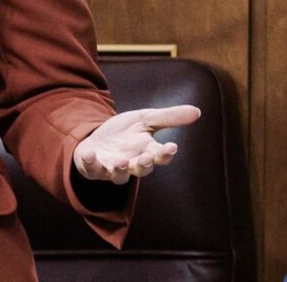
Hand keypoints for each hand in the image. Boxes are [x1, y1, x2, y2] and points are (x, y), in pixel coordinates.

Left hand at [73, 104, 200, 184]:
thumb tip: (197, 111)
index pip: (160, 156)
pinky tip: (90, 154)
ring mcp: (112, 168)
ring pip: (119, 176)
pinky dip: (90, 162)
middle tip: (146, 157)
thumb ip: (168, 117)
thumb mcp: (145, 119)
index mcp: (146, 151)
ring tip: (121, 162)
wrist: (97, 139)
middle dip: (145, 164)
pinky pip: (91, 168)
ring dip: (121, 170)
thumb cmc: (125, 132)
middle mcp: (131, 163)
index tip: (172, 147)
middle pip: (142, 169)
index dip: (166, 153)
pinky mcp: (93, 167)